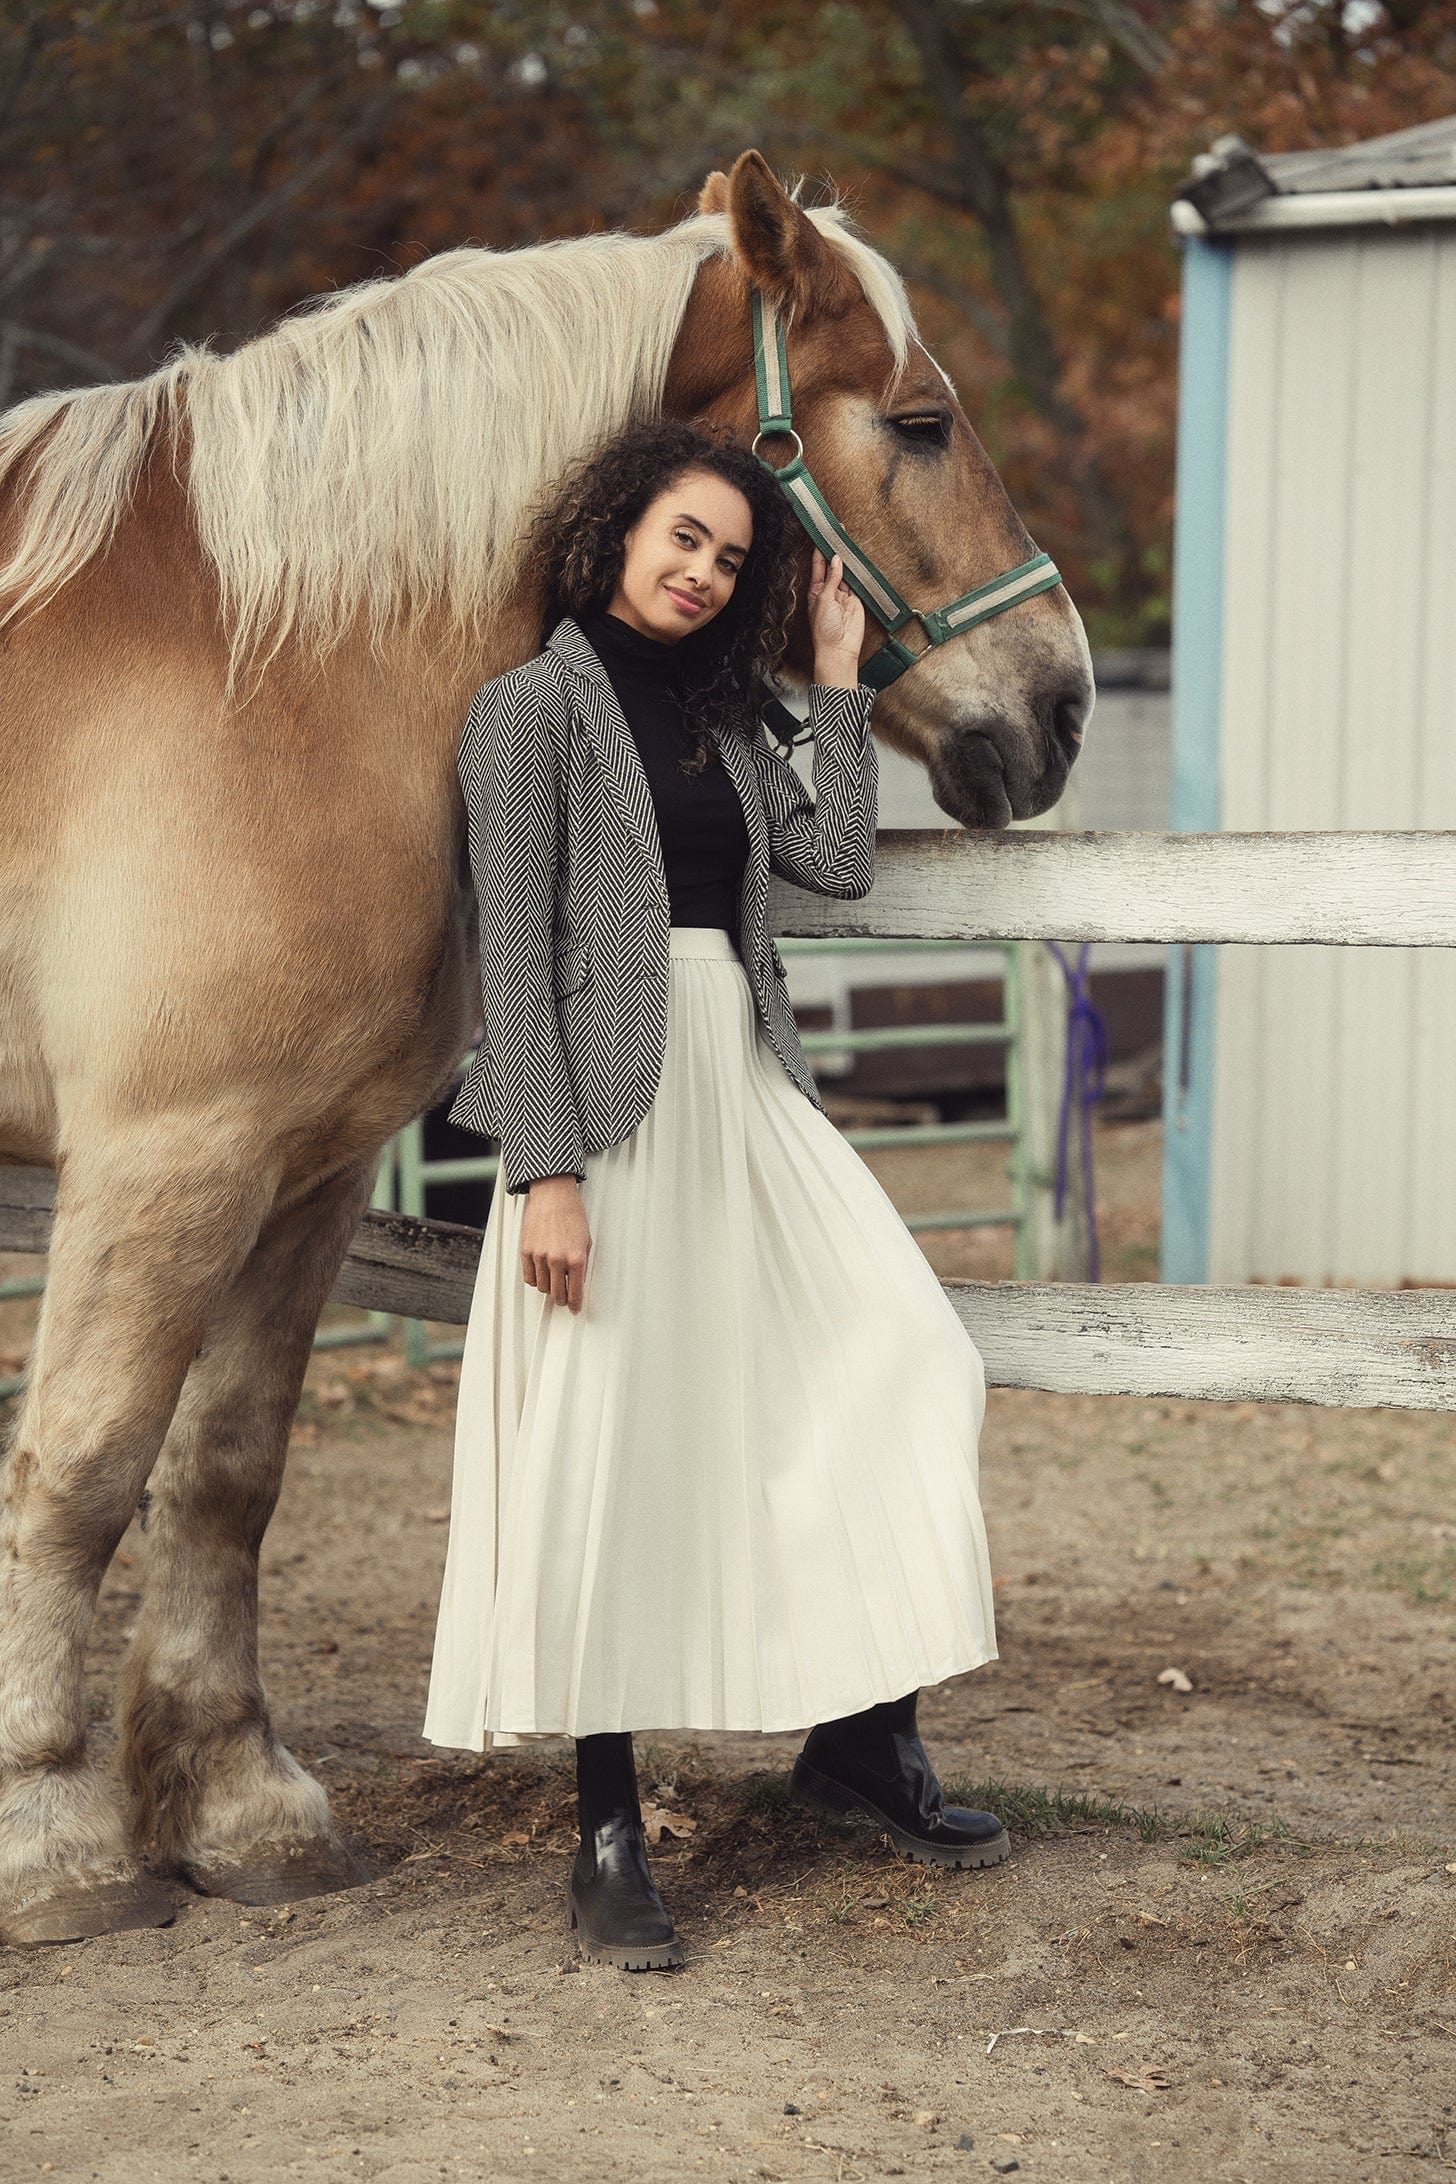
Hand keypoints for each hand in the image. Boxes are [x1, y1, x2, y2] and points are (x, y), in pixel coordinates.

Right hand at [520, 1174, 590, 1310]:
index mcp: (576, 1258)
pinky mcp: (526, 1251)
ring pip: (542, 1287)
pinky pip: (529, 1277)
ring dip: (549, 1288)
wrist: (553, 1196)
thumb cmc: (572, 1215)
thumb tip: (577, 1284)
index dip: (575, 1304)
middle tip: (564, 1299)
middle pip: (557, 1294)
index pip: (575, 1292)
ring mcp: (540, 1256)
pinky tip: (541, 1275)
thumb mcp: (586, 1241)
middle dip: (562, 1299)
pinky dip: (535, 1280)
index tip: (574, 1308)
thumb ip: (581, 1265)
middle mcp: (557, 1259)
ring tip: (553, 1282)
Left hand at [807, 548, 863, 686]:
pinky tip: (856, 560)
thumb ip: (831, 579)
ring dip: (846, 560)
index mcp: (815, 590)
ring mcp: (842, 595)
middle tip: (837, 533)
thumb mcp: (823, 599)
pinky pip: (856, 582)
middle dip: (834, 551)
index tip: (822, 535)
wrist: (839, 649)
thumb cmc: (824, 629)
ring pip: (845, 572)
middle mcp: (828, 591)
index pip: (817, 565)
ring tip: (847, 542)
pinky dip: (857, 572)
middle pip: (832, 566)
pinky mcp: (855, 600)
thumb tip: (836, 559)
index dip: (820, 550)